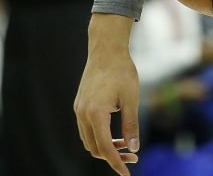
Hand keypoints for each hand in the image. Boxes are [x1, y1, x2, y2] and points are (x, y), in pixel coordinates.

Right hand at [74, 14, 139, 174]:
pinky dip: (99, 136)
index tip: (128, 173)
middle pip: (95, 148)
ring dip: (105, 147)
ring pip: (89, 140)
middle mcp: (82, 114)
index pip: (105, 147)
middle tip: (134, 156)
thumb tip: (134, 148)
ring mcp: (78, 109)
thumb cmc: (122, 71)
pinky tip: (114, 134)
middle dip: (113, 156)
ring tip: (126, 145)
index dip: (116, 162)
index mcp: (95, 113)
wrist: (106, 49)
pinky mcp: (79, 105)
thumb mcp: (132, 98)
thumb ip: (131, 125)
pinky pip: (86, 129)